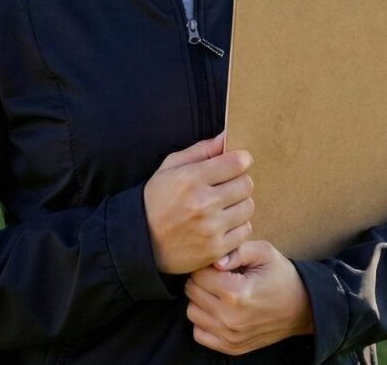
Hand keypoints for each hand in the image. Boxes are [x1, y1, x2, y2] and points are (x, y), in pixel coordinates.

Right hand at [143, 133, 254, 274]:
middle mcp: (203, 203)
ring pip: (248, 207)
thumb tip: (226, 136)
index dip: (241, 160)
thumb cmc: (156, 199)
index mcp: (191, 179)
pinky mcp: (215, 250)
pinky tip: (222, 224)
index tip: (236, 164)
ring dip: (239, 205)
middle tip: (227, 186)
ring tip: (223, 206)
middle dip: (239, 182)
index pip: (238, 163)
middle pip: (246, 185)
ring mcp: (210, 229)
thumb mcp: (170, 167)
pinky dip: (237, 227)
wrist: (138, 241)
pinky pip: (245, 231)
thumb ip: (201, 150)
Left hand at [184, 241, 313, 354]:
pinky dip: (204, 320)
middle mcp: (230, 318)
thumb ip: (237, 250)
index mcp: (237, 292)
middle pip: (192, 291)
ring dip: (201, 299)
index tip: (220, 262)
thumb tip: (214, 260)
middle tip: (220, 275)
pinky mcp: (230, 347)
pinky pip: (199, 333)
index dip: (207, 263)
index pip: (199, 274)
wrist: (301, 308)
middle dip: (202, 279)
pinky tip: (220, 309)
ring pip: (192, 312)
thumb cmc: (281, 276)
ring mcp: (229, 336)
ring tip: (219, 291)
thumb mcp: (265, 252)